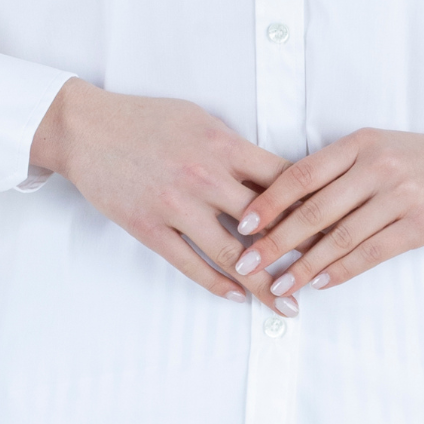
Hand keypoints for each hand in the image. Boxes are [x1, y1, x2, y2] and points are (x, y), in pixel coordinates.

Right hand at [29, 79, 313, 311]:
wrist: (86, 128)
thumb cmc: (147, 119)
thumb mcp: (200, 121)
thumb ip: (237, 149)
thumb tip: (277, 174)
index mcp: (223, 145)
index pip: (283, 180)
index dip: (313, 207)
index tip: (336, 228)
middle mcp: (205, 176)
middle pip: (266, 223)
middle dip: (299, 253)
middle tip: (324, 277)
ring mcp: (176, 205)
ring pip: (232, 253)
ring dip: (263, 283)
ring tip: (287, 304)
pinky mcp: (149, 227)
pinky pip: (190, 264)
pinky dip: (217, 284)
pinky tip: (236, 297)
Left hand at [228, 125, 423, 300]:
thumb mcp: (384, 150)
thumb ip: (344, 171)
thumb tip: (294, 206)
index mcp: (360, 143)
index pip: (301, 174)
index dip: (268, 201)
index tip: (241, 225)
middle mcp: (377, 165)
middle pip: (313, 208)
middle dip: (274, 239)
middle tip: (246, 263)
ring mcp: (400, 194)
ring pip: (339, 235)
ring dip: (304, 264)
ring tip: (278, 284)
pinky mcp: (421, 224)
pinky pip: (372, 252)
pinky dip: (343, 270)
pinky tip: (322, 284)